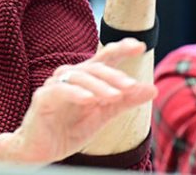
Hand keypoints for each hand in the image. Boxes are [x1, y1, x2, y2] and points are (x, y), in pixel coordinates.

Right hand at [0, 39, 156, 163]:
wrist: (42, 150)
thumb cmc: (71, 129)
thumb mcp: (104, 114)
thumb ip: (126, 101)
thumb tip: (153, 89)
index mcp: (86, 78)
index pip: (105, 58)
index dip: (121, 49)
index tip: (140, 46)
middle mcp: (70, 76)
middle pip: (95, 67)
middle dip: (115, 76)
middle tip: (131, 85)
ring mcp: (55, 85)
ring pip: (79, 76)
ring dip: (99, 86)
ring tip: (115, 96)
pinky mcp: (43, 98)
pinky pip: (60, 90)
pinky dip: (76, 93)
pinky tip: (89, 100)